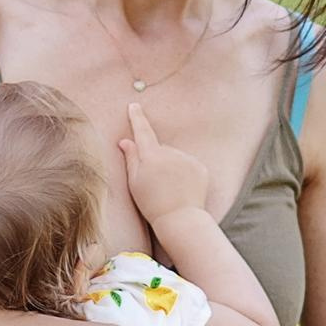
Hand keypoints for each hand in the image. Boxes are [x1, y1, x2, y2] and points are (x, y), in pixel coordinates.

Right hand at [119, 100, 211, 230]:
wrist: (180, 219)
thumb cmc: (151, 204)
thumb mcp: (134, 182)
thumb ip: (131, 158)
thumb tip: (125, 141)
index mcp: (151, 156)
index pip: (142, 131)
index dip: (137, 118)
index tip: (134, 105)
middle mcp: (170, 153)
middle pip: (159, 148)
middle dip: (155, 159)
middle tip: (153, 183)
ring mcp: (186, 159)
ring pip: (174, 157)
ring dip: (170, 166)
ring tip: (169, 188)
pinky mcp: (200, 167)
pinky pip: (187, 163)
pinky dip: (183, 172)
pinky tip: (181, 188)